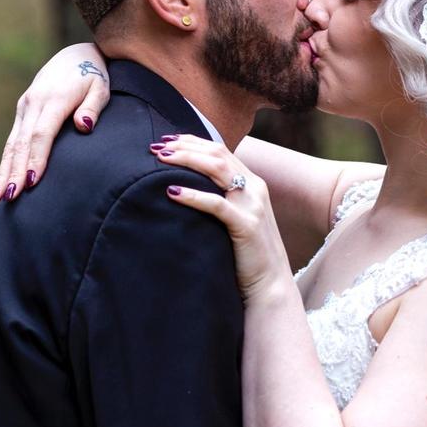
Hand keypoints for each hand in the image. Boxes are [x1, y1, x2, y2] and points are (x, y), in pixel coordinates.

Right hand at [0, 43, 110, 202]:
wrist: (77, 55)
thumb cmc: (94, 76)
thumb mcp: (101, 88)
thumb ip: (92, 107)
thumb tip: (84, 127)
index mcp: (53, 99)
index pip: (41, 134)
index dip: (36, 158)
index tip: (31, 181)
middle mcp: (33, 103)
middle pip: (21, 143)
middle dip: (14, 171)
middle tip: (9, 197)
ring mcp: (25, 107)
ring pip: (12, 143)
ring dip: (3, 170)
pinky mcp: (22, 111)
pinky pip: (12, 140)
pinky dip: (6, 161)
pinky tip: (0, 181)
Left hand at [151, 134, 292, 302]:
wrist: (271, 285)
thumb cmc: (247, 255)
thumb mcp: (238, 219)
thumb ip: (223, 200)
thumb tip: (189, 189)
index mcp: (252, 183)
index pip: (220, 150)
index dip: (191, 142)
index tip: (165, 141)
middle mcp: (255, 188)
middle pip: (216, 153)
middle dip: (184, 146)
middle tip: (155, 148)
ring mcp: (252, 205)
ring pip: (217, 169)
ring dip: (186, 160)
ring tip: (160, 160)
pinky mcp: (246, 225)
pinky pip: (216, 204)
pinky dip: (193, 195)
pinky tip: (172, 192)